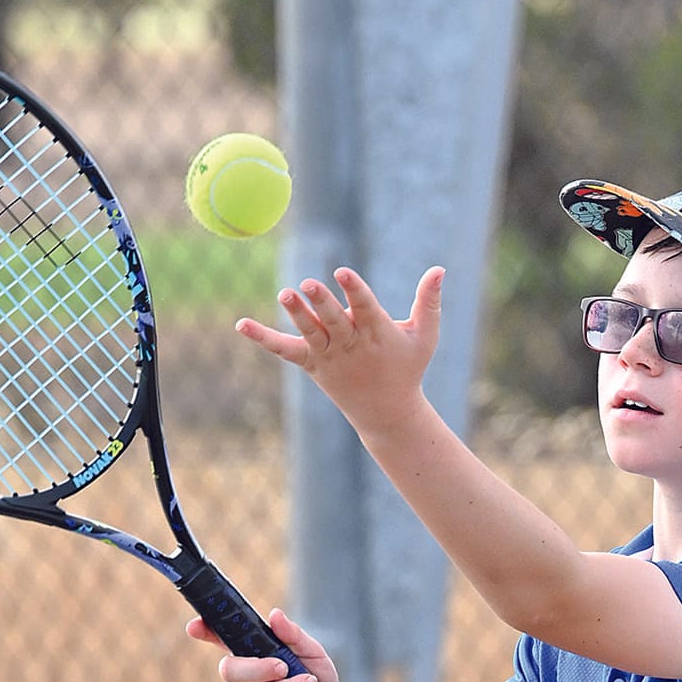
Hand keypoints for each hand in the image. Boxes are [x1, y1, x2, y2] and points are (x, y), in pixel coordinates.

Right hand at [186, 608, 341, 681]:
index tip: (193, 626)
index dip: (205, 631)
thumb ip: (293, 635)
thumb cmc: (315, 678)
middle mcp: (240, 677)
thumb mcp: (310, 652)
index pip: (220, 638)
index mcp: (248, 652)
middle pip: (232, 671)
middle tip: (284, 666)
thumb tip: (275, 615)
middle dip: (259, 668)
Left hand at [235, 266, 444, 440]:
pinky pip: (285, 350)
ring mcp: (329, 356)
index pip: (365, 308)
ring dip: (297, 314)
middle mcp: (350, 345)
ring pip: (310, 333)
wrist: (386, 412)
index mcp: (378, 334)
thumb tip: (440, 269)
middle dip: (322, 303)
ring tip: (285, 293)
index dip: (354, 290)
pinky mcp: (312, 365)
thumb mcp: (424, 337)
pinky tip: (242, 324)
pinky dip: (263, 338)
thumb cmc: (407, 369)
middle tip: (309, 284)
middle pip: (334, 320)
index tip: (343, 272)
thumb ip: (429, 303)